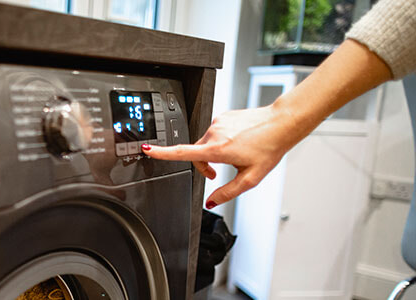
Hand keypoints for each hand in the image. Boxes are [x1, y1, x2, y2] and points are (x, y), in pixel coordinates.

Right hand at [142, 104, 299, 208]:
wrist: (282, 123)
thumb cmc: (269, 147)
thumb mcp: (251, 178)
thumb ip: (228, 192)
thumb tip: (211, 202)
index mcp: (218, 149)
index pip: (182, 152)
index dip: (162, 153)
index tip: (147, 149)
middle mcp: (214, 133)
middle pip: (196, 153)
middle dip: (203, 165)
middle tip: (217, 174)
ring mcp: (218, 122)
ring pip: (206, 143)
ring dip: (214, 153)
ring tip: (236, 155)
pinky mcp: (223, 116)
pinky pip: (215, 132)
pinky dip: (222, 141)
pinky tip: (239, 142)